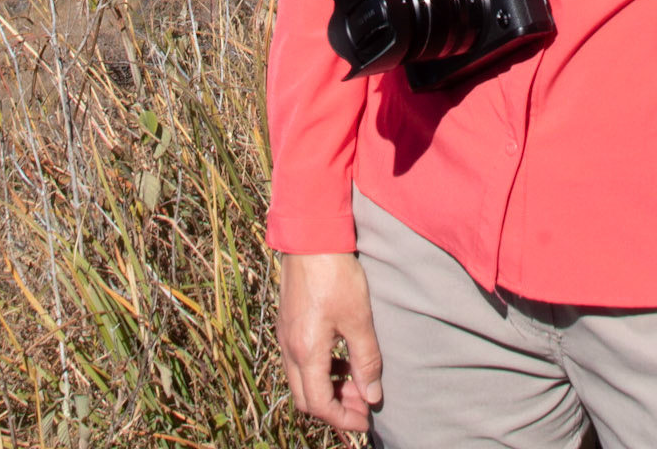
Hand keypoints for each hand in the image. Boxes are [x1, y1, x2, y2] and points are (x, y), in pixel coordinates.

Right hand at [278, 250, 382, 435]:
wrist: (310, 235)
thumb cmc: (336, 274)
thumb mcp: (358, 318)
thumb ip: (365, 360)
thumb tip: (372, 396)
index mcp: (306, 352)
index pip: (319, 404)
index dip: (343, 419)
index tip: (365, 420)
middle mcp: (289, 348)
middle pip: (305, 398)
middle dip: (334, 408)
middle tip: (362, 404)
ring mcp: (284, 335)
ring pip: (300, 380)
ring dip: (326, 389)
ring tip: (355, 382)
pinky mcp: (286, 322)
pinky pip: (298, 361)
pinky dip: (318, 370)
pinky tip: (340, 358)